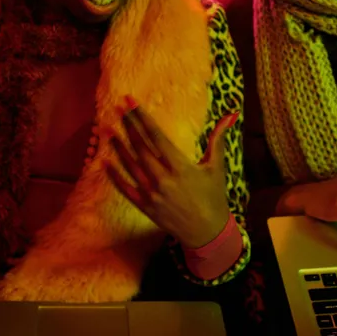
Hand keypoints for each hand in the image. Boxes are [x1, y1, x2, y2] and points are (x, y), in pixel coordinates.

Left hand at [104, 96, 236, 248]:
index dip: (143, 117)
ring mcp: (152, 193)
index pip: (156, 136)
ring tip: (108, 130)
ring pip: (130, 165)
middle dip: (129, 126)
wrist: (207, 232)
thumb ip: (218, 138)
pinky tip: (105, 162)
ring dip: (119, 147)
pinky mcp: (145, 206)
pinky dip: (114, 175)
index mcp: (181, 166)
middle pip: (141, 147)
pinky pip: (125, 188)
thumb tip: (231, 115)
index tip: (131, 103)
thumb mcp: (217, 166)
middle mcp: (164, 178)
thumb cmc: (213, 197)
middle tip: (118, 109)